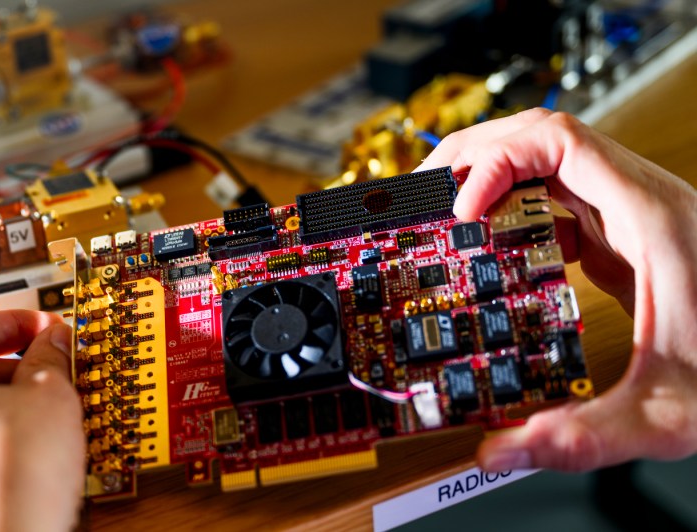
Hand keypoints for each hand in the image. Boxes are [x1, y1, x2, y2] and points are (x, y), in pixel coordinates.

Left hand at [0, 310, 84, 531]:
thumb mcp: (48, 400)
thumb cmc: (0, 488)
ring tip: (49, 415)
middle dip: (16, 367)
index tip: (49, 328)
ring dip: (5, 404)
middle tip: (57, 371)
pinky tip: (26, 449)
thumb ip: (51, 359)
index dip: (20, 323)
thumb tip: (54, 344)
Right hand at [418, 108, 696, 471]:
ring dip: (494, 175)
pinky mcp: (625, 236)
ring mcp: (632, 215)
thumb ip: (584, 437)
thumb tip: (504, 450)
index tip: (463, 209)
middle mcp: (640, 204)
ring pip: (549, 161)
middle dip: (477, 156)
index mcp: (650, 219)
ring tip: (451, 208)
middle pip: (543, 139)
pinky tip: (500, 244)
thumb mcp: (668, 412)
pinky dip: (517, 208)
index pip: (559, 144)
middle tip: (430, 191)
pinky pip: (560, 198)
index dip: (497, 164)